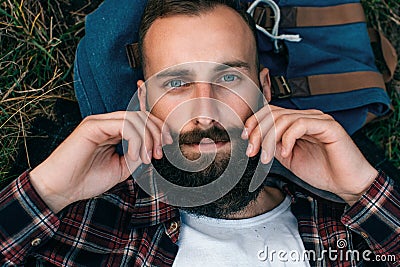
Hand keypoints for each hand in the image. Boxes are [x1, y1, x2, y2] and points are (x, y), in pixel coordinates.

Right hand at [30, 111, 171, 212]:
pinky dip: (136, 141)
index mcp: (112, 131)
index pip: (139, 118)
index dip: (157, 126)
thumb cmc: (86, 180)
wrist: (60, 190)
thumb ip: (137, 156)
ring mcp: (99, 122)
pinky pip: (124, 125)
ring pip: (135, 118)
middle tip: (161, 153)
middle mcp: (106, 123)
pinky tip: (134, 157)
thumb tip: (154, 149)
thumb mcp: (121, 169)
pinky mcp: (93, 126)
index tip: (168, 142)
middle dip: (157, 132)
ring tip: (147, 159)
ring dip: (148, 139)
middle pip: (141, 116)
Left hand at [243, 105, 377, 204]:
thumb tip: (254, 140)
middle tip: (252, 151)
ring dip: (269, 138)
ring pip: (284, 118)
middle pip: (274, 113)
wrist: (347, 184)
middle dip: (257, 131)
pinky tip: (285, 153)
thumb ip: (273, 146)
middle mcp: (307, 117)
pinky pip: (300, 124)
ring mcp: (318, 119)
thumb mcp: (288, 158)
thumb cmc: (321, 171)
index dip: (254, 122)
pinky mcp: (328, 126)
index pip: (271, 112)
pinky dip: (287, 139)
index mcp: (297, 122)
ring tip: (266, 157)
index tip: (245, 139)